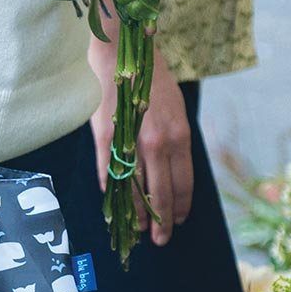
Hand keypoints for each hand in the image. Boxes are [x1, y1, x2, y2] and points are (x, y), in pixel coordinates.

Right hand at [89, 24, 192, 245]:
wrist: (124, 51)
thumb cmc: (152, 78)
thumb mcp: (176, 109)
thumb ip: (174, 141)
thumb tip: (170, 171)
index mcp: (180, 135)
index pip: (183, 183)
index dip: (180, 207)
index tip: (177, 222)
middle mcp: (159, 142)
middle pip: (161, 193)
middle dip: (161, 221)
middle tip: (160, 240)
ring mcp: (132, 141)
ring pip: (135, 189)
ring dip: (135, 213)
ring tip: (135, 230)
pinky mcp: (107, 137)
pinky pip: (110, 171)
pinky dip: (111, 189)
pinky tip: (112, 202)